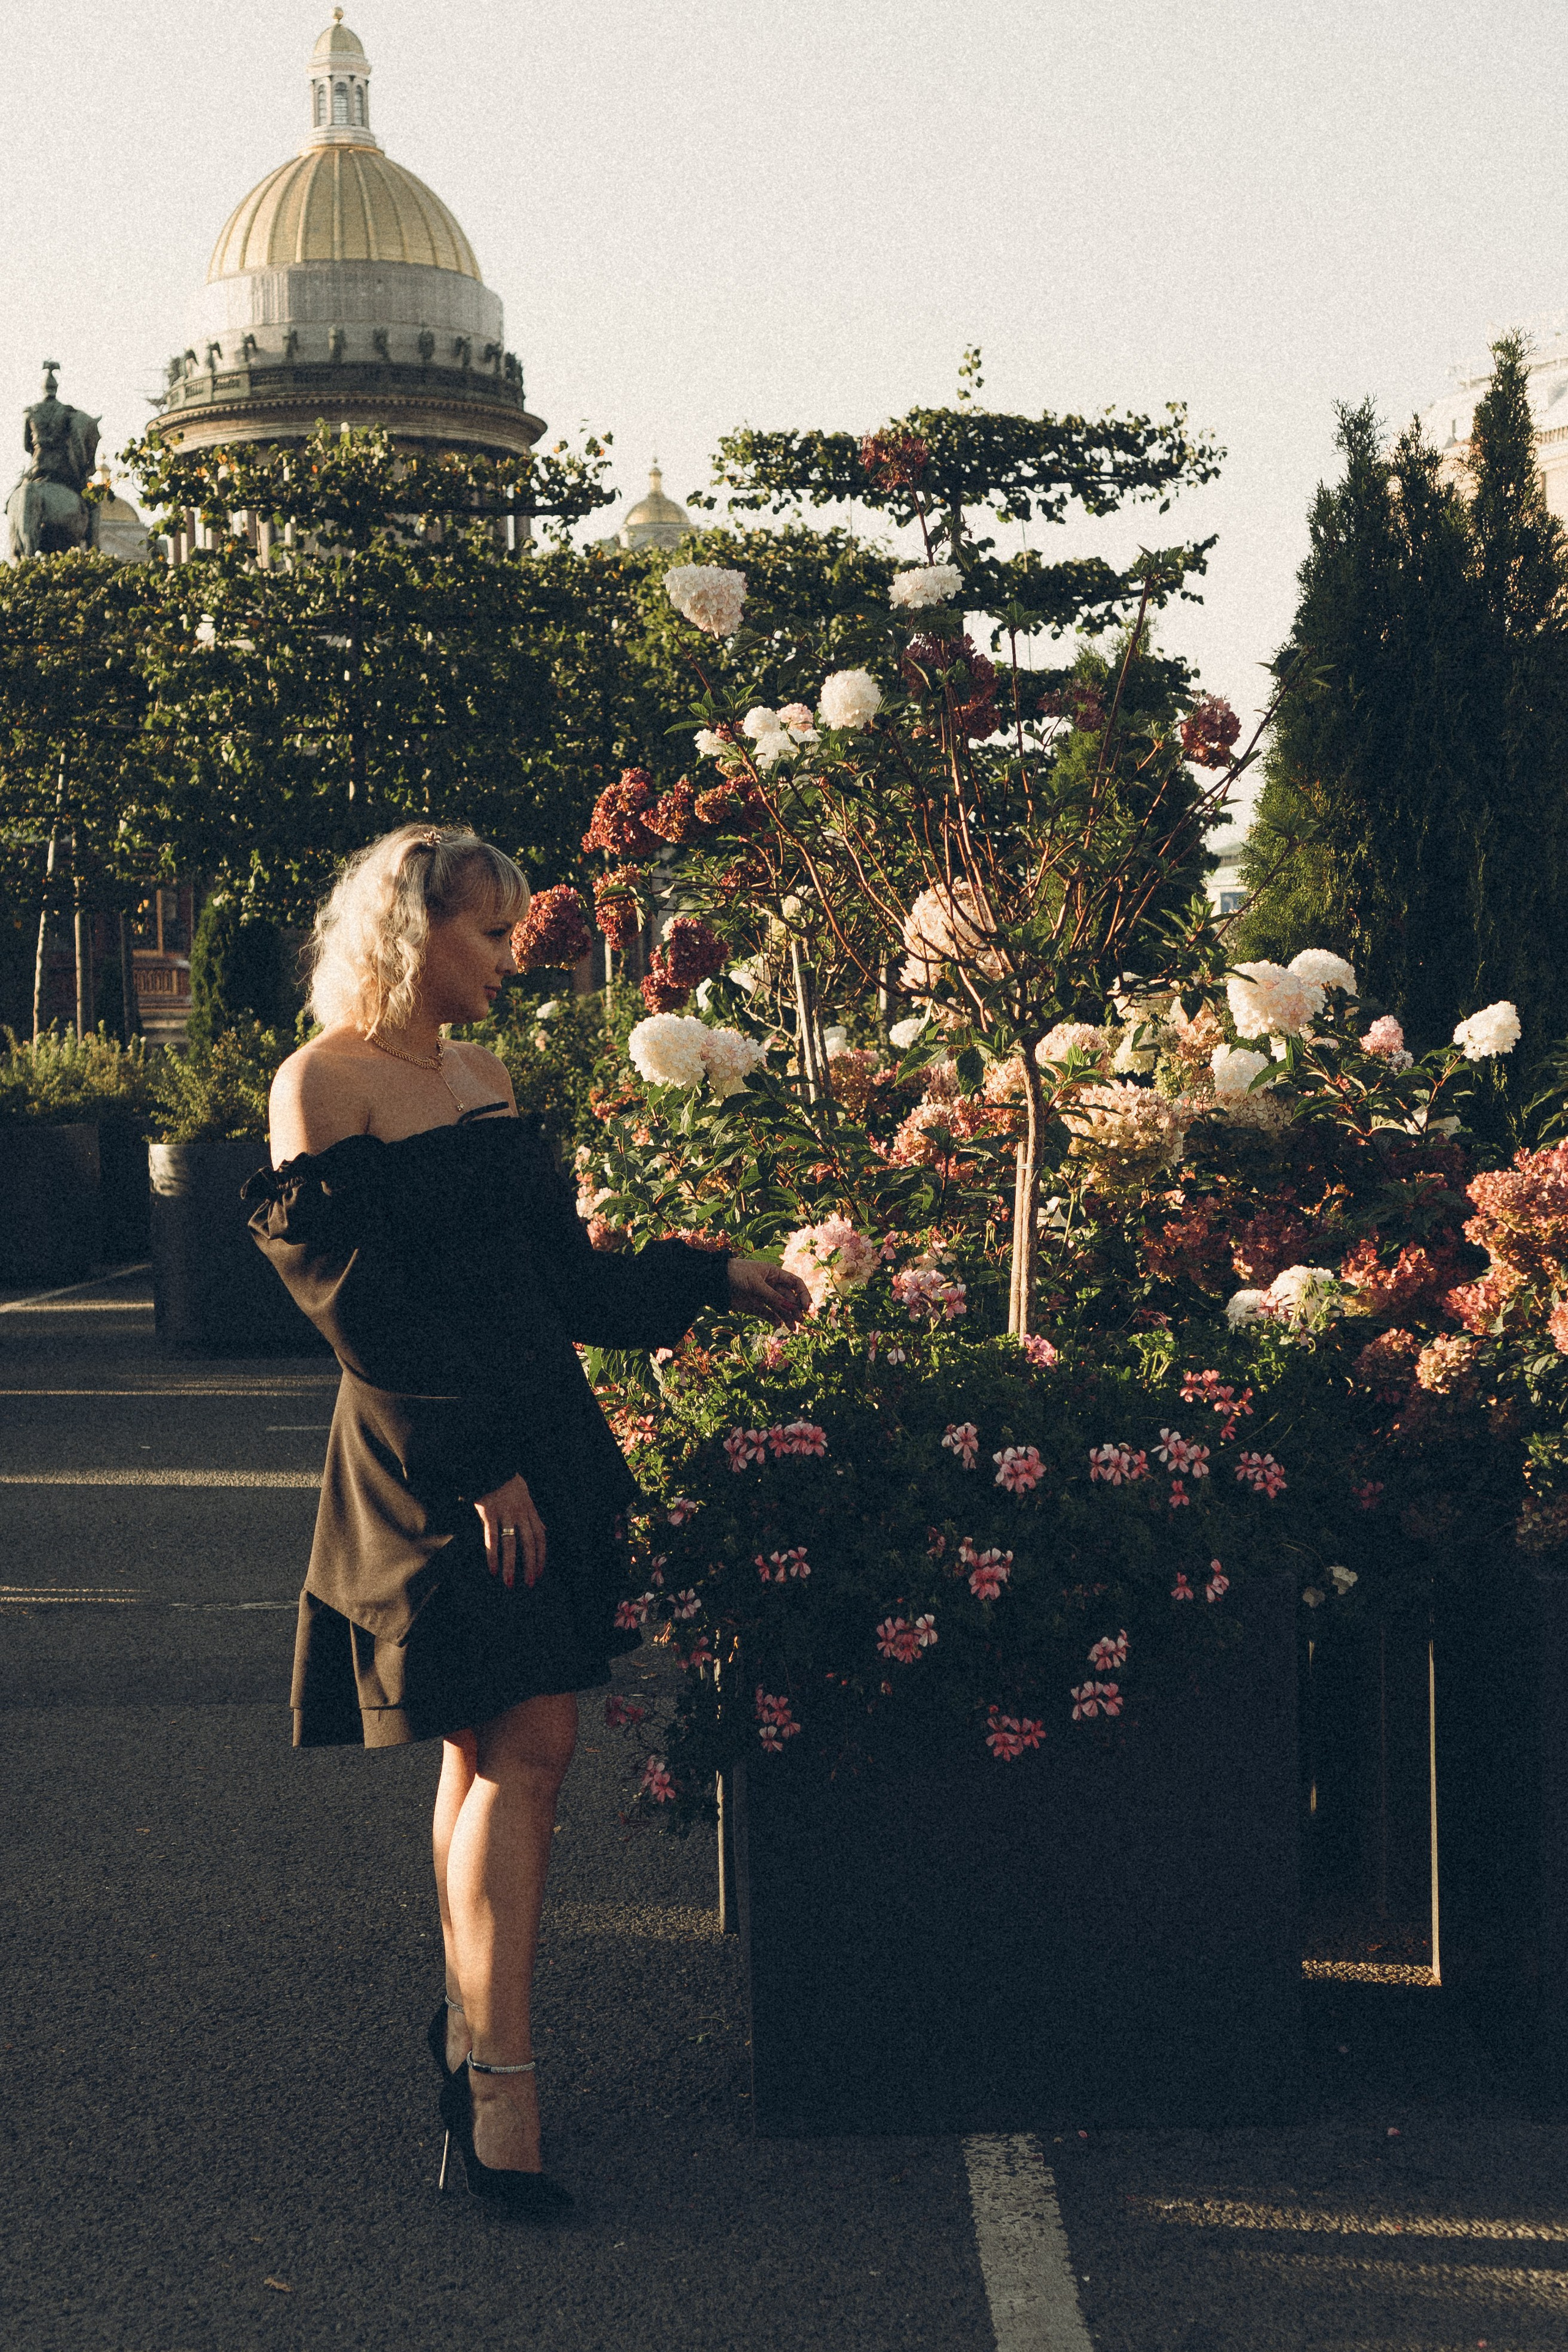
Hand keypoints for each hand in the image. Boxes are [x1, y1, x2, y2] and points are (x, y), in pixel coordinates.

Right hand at [475, 1473, 545, 1589]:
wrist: (492, 1466)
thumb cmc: (509, 1485)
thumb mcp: (527, 1498)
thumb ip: (535, 1516)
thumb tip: (545, 1529)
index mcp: (530, 1512)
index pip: (540, 1538)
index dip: (541, 1557)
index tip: (539, 1573)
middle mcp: (520, 1514)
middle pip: (529, 1543)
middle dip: (530, 1565)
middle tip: (529, 1584)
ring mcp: (505, 1513)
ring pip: (510, 1543)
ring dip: (511, 1565)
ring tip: (509, 1582)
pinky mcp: (489, 1513)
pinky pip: (491, 1537)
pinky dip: (492, 1555)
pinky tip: (493, 1569)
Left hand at [727, 1258, 811, 1327]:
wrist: (716, 1281)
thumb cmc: (737, 1274)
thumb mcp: (756, 1283)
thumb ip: (773, 1296)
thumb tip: (791, 1308)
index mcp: (775, 1274)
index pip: (795, 1283)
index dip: (803, 1294)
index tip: (807, 1307)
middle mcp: (772, 1285)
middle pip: (790, 1298)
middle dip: (796, 1309)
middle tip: (801, 1320)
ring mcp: (764, 1297)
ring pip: (781, 1309)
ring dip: (788, 1318)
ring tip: (793, 1329)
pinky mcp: (756, 1307)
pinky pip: (769, 1315)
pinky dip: (775, 1320)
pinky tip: (778, 1325)